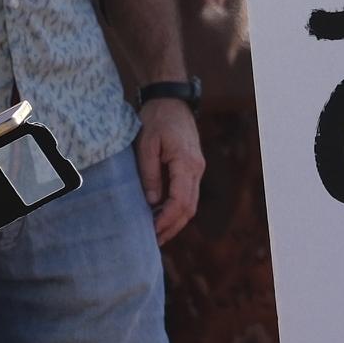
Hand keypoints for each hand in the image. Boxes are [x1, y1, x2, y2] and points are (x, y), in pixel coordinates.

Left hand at [136, 96, 205, 243]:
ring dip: (175, 221)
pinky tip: (161, 216)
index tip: (150, 232)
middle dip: (171, 227)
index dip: (166, 220)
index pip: (180, 201)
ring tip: (156, 234)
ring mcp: (197, 168)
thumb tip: (152, 202)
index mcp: (186, 163)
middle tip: (152, 242)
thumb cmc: (157, 119)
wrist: (171, 100)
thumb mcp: (146, 145)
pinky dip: (176, 209)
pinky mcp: (192, 167)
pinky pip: (187, 194)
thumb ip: (149, 174)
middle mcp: (197, 169)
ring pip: (190, 204)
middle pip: (189, 208)